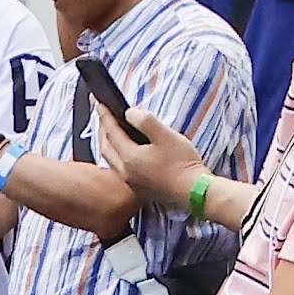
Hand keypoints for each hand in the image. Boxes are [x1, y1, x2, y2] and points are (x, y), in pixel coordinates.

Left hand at [96, 88, 205, 215]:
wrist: (194, 192)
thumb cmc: (182, 164)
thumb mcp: (165, 135)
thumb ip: (145, 121)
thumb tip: (130, 114)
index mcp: (129, 158)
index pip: (111, 131)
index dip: (105, 115)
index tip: (99, 102)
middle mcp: (125, 172)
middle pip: (106, 147)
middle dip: (103, 129)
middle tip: (103, 116)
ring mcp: (131, 182)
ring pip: (111, 159)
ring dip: (108, 143)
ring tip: (111, 131)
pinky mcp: (140, 188)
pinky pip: (119, 169)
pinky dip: (117, 155)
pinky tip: (125, 152)